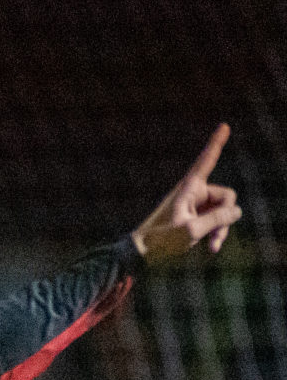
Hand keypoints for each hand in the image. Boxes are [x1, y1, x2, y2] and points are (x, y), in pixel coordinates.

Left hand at [133, 124, 240, 263]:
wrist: (143, 254)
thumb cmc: (160, 241)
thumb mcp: (191, 231)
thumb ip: (217, 219)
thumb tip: (236, 211)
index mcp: (188, 188)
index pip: (205, 161)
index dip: (216, 143)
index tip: (224, 125)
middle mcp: (194, 192)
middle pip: (227, 196)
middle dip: (227, 216)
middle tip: (215, 238)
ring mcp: (196, 205)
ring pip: (224, 211)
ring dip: (222, 228)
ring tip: (211, 246)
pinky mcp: (197, 216)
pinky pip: (217, 220)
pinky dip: (216, 233)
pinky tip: (211, 248)